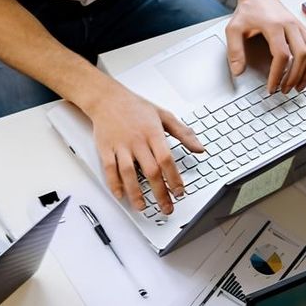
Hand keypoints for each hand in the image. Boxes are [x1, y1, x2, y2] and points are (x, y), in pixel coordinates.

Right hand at [81, 76, 202, 214]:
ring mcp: (120, 146)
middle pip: (151, 171)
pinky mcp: (106, 149)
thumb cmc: (135, 107)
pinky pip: (110, 169)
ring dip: (136, 193)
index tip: (179, 192)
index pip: (166, 160)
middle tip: (166, 207)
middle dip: (160, 193)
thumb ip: (183, 133)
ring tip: (142, 207)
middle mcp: (137, 141)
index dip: (174, 178)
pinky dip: (114, 184)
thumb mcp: (164, 115)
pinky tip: (120, 195)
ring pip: (129, 173)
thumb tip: (200, 148)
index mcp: (153, 133)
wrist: (107, 98)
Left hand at [225, 0, 305, 93]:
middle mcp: (291, 25)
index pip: (282, 55)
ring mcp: (300, 26)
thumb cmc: (249, 11)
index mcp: (274, 25)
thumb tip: (238, 71)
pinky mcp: (304, 29)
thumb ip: (234, 50)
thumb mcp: (233, 28)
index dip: (278, 74)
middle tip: (285, 90)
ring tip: (299, 86)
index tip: (271, 88)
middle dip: (295, 76)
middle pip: (302, 54)